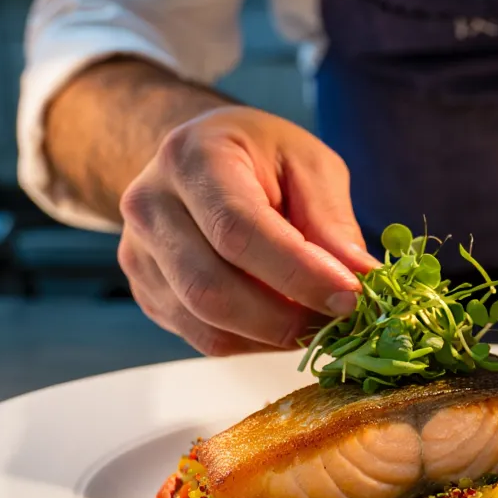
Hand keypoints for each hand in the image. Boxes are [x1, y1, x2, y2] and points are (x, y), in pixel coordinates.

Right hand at [118, 108, 378, 354]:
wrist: (198, 158)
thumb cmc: (260, 156)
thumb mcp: (308, 164)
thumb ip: (330, 220)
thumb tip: (358, 278)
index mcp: (192, 158)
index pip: (238, 230)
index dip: (297, 272)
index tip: (349, 295)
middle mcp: (151, 206)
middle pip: (211, 288)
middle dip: (284, 318)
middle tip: (340, 321)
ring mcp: (138, 254)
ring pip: (206, 324)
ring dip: (272, 336)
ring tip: (316, 320)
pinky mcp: (146, 292)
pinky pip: (203, 337)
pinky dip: (254, 342)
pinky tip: (283, 320)